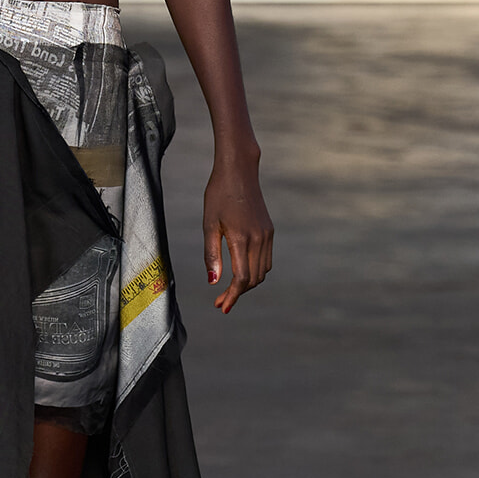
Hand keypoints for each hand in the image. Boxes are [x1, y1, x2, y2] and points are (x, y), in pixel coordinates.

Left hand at [203, 157, 272, 314]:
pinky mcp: (269, 230)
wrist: (239, 171)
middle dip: (238, 293)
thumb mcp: (209, 224)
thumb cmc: (218, 194)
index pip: (242, 278)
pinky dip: (255, 271)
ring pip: (262, 272)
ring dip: (248, 284)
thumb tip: (213, 281)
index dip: (232, 296)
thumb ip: (212, 254)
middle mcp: (259, 239)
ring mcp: (267, 235)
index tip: (221, 307)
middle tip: (220, 301)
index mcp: (242, 239)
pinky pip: (266, 259)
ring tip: (229, 289)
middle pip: (253, 279)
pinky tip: (241, 271)